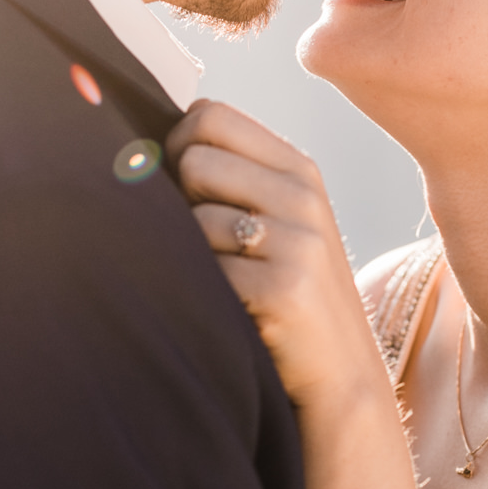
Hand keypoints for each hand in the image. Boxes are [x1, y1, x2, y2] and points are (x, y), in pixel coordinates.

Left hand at [168, 102, 393, 414]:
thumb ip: (234, 177)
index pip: (211, 115)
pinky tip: (232, 310)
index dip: (178, 143)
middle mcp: (303, 196)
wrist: (342, 374)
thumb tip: (145, 148)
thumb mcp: (280, 221)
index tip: (182, 186)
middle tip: (202, 243)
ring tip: (224, 282)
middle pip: (195, 158)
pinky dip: (204, 292)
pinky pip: (206, 270)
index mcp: (299, 169)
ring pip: (195, 218)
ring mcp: (298, 241)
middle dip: (179, 198)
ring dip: (191, 254)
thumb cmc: (289, 292)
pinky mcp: (285, 288)